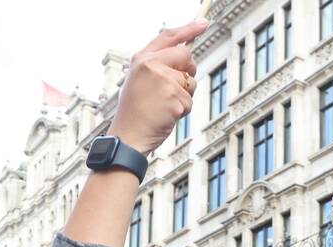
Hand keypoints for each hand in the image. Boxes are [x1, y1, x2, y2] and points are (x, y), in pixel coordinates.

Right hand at [106, 21, 206, 155]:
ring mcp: (164, 81)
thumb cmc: (136, 111)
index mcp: (142, 58)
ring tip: (164, 106)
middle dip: (187, 70)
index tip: (204, 23)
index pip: (169, 37)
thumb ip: (158, 65)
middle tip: (175, 87)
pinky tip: (166, 116)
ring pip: (190, 81)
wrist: (128, 136)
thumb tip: (186, 53)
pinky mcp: (174, 98)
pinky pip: (190, 101)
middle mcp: (152, 65)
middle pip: (186, 55)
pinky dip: (182, 111)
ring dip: (184, 96)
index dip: (189, 28)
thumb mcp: (140, 80)